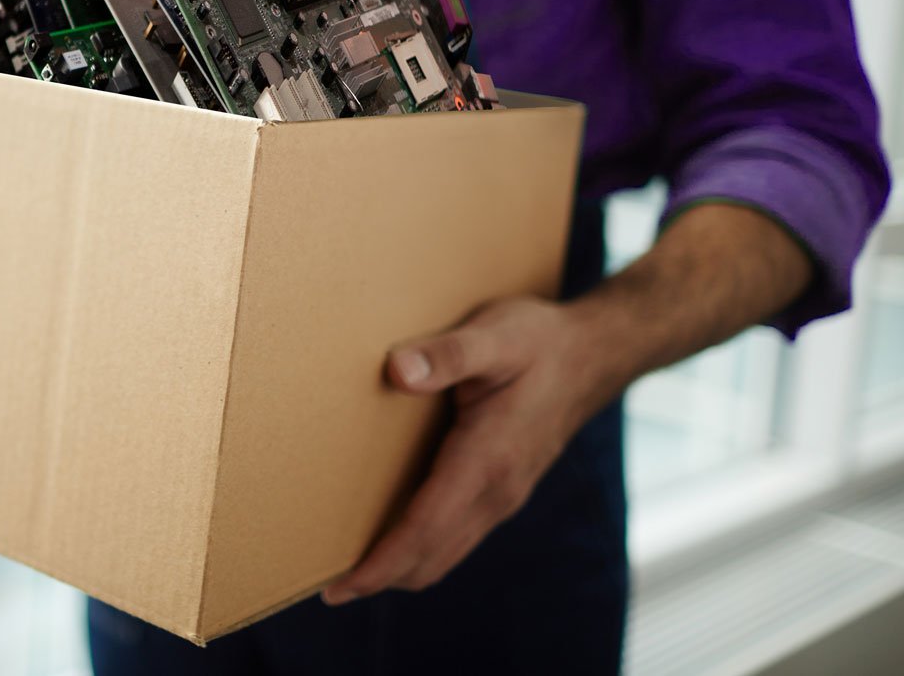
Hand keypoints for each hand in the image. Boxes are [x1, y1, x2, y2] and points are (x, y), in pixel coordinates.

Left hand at [320, 295, 619, 603]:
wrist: (594, 355)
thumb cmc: (538, 341)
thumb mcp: (494, 335)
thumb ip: (447, 354)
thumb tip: (397, 370)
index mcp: (487, 459)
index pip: (425, 529)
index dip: (380, 563)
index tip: (339, 587)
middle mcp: (497, 490)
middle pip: (431, 556)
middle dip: (380, 578)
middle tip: (329, 588)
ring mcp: (503, 495)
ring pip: (445, 553)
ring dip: (400, 568)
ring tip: (351, 571)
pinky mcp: (503, 490)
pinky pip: (458, 536)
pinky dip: (422, 549)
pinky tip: (394, 536)